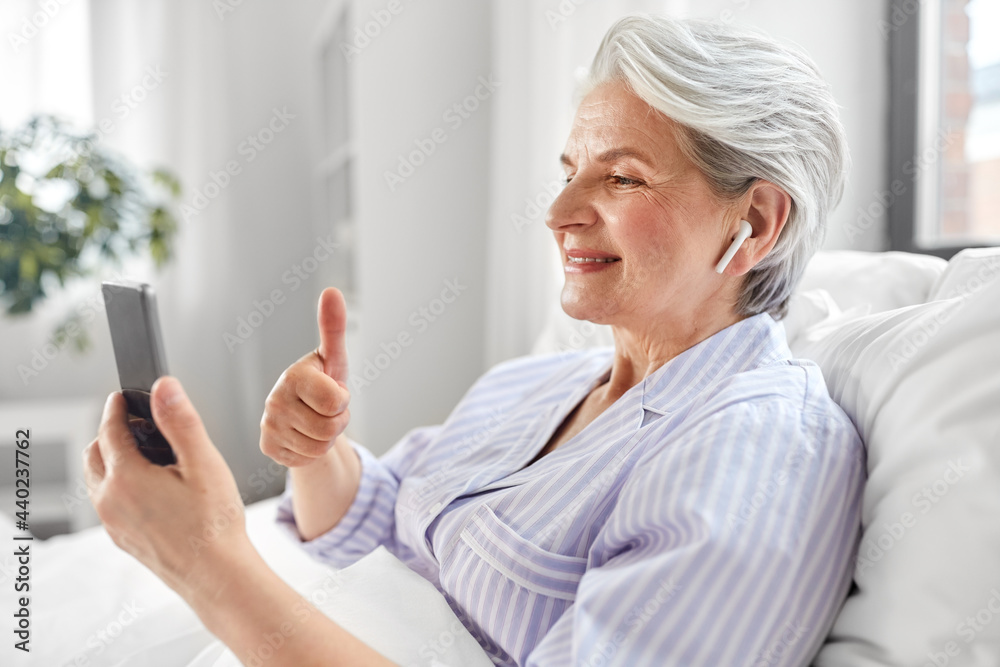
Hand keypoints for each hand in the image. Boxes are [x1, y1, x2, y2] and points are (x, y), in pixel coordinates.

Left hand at [83, 377, 250, 599]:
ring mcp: (113, 523)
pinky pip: (108, 503)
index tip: (122, 396)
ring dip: (112, 460)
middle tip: (137, 423)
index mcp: (126, 478)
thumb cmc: (214, 523)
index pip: (110, 430)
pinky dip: (118, 485)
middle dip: (111, 433)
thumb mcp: (203, 462)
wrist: (216, 574)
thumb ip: (180, 421)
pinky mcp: (122, 538)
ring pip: (98, 480)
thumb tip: (163, 387)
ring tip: (144, 453)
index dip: (117, 408)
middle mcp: (110, 501)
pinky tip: (150, 486)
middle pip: (95, 454)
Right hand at [260, 287, 351, 467]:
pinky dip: (312, 451)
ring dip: (327, 438)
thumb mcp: (334, 358)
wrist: (305, 414)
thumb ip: (333, 327)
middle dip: (337, 421)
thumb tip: (331, 291)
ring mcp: (269, 426)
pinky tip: (304, 436)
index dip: (342, 400)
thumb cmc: (323, 382)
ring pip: (320, 447)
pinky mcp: (267, 448)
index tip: (333, 391)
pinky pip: (306, 460)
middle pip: (329, 428)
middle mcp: (274, 400)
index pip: (336, 401)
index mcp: (293, 376)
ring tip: (317, 421)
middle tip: (327, 410)